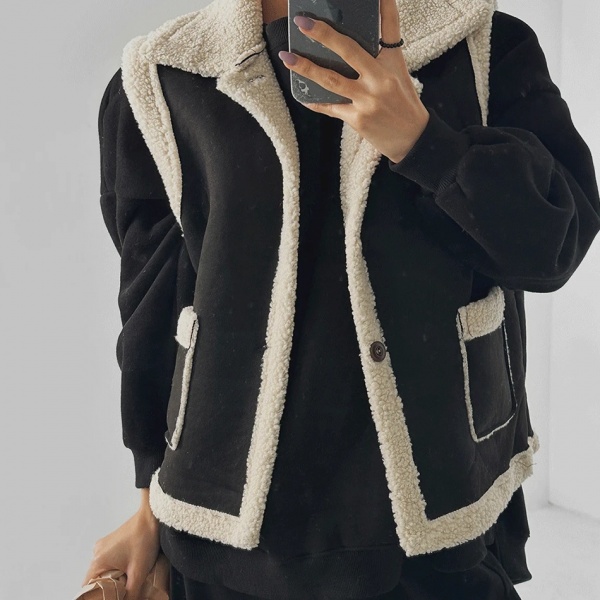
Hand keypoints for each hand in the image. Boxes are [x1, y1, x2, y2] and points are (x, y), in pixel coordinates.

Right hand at [81, 506, 160, 599]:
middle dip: (107, 588)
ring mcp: (104, 546)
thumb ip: (130, 594)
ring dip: (112, 578)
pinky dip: (115, 568)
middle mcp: (97, 552)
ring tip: (126, 581)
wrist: (152, 517)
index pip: (88, 588)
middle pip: (96, 580)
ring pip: (103, 570)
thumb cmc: (144, 540)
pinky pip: (108, 561)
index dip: (97, 596)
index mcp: (98, 560)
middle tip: (120, 592)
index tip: (109, 598)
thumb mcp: (138, 572)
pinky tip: (128, 569)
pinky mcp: (111, 543)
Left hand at [278, 0, 429, 163]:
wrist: (412, 138)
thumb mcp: (398, 70)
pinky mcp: (357, 119)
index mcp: (389, 64)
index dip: (382, 7)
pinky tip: (302, 96)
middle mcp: (378, 80)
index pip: (388, 28)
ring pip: (331, 80)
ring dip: (307, 68)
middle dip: (324, 35)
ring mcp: (366, 101)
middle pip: (348, 51)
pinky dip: (315, 102)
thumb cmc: (403, 101)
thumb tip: (377, 17)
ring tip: (288, 57)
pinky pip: (330, 107)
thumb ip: (386, 45)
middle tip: (303, 23)